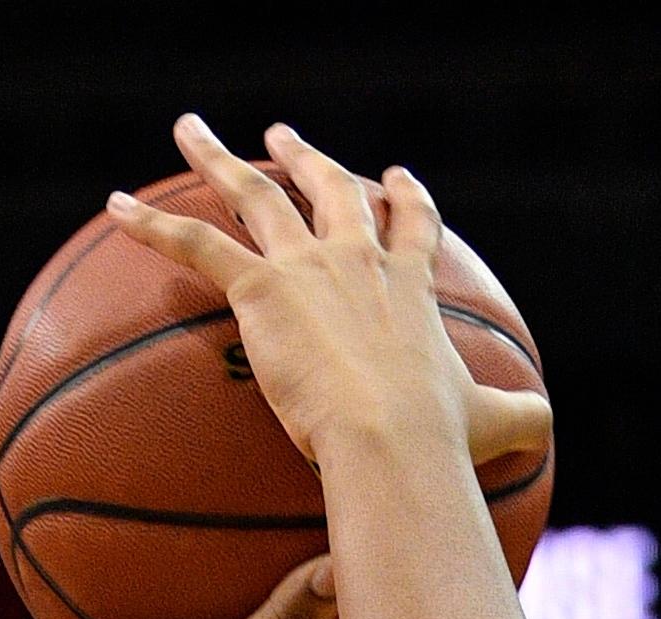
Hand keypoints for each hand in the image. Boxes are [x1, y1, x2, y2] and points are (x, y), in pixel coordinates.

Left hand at [106, 116, 551, 473]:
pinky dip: (149, 223)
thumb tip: (546, 428)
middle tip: (282, 140)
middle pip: (327, 190)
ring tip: (190, 131)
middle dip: (305, 161)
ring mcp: (307, 264)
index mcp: (408, 288)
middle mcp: (357, 257)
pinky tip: (114, 206)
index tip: (394, 178)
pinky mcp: (261, 286)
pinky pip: (193, 243)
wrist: (394, 438)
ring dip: (216, 160)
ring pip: (252, 195)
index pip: (407, 226)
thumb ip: (520, 420)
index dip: (402, 199)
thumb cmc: (441, 444)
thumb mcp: (496, 427)